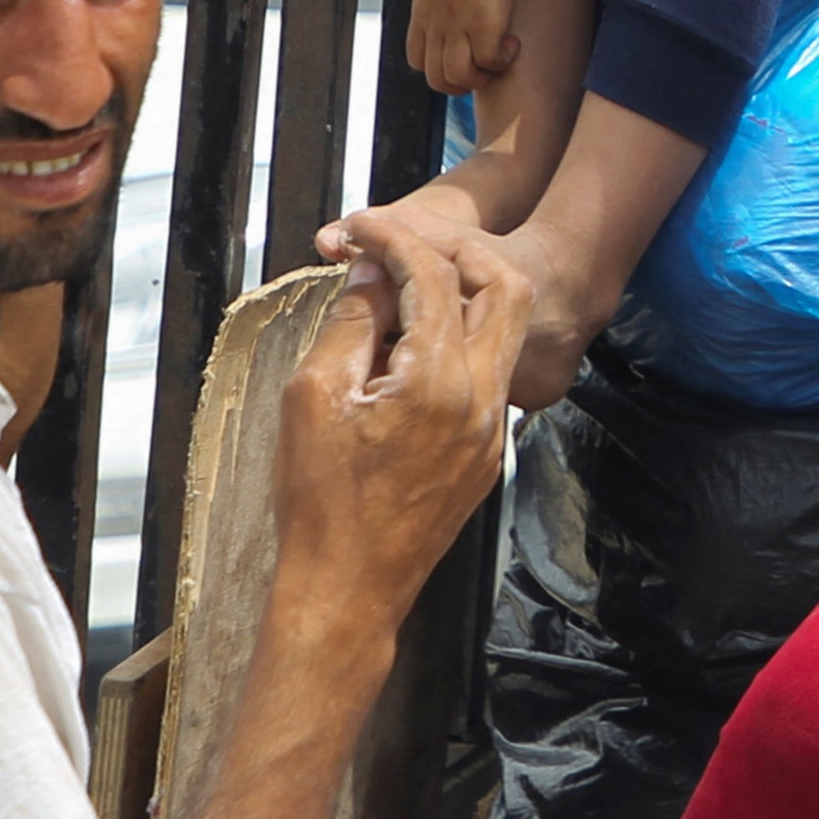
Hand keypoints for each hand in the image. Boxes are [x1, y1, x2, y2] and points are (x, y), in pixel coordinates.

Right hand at [272, 211, 529, 615]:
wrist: (347, 591)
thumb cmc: (318, 502)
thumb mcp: (314, 399)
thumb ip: (351, 324)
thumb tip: (370, 272)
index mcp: (439, 380)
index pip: (433, 276)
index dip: (394, 237)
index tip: (358, 226)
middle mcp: (484, 396)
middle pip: (503, 285)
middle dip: (456, 249)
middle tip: (400, 241)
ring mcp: (494, 425)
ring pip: (505, 328)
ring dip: (461, 293)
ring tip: (400, 288)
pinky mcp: (489, 450)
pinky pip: (489, 371)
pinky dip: (458, 339)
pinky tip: (408, 343)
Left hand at [407, 0, 535, 91]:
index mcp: (422, 11)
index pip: (418, 59)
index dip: (440, 64)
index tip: (464, 51)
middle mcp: (435, 25)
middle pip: (435, 79)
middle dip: (462, 82)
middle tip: (486, 63)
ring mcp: (456, 27)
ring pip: (457, 79)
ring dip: (481, 77)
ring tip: (501, 56)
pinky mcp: (483, 26)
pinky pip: (491, 63)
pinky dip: (504, 61)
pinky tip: (514, 43)